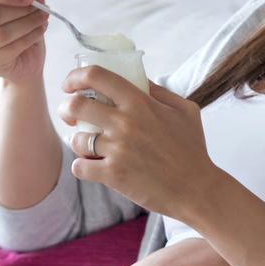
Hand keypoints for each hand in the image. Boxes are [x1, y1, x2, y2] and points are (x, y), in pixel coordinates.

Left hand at [58, 66, 219, 222]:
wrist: (198, 190)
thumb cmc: (193, 149)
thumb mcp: (185, 110)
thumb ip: (159, 91)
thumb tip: (137, 79)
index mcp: (140, 102)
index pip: (96, 76)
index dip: (76, 76)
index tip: (71, 85)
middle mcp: (125, 123)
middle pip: (76, 106)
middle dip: (66, 109)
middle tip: (70, 115)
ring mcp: (118, 149)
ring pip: (77, 139)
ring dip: (78, 142)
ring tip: (89, 146)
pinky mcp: (113, 175)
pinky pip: (79, 166)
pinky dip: (82, 166)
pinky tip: (92, 166)